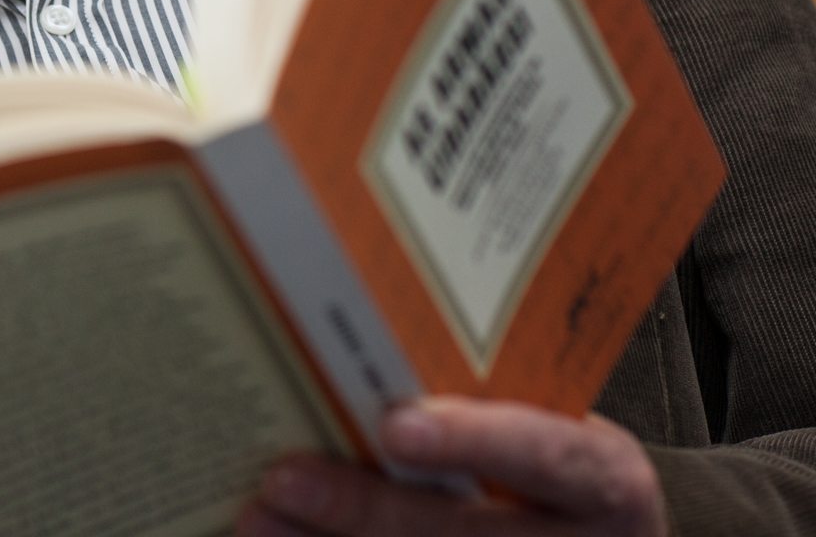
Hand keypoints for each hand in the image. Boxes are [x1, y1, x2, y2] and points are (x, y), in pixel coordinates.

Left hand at [239, 397, 666, 536]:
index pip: (547, 457)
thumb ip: (481, 400)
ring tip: (258, 520)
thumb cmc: (550, 463)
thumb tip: (355, 343)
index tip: (395, 426)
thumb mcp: (550, 424)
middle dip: (367, 511)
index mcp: (603, 482)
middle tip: (283, 480)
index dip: (474, 442)